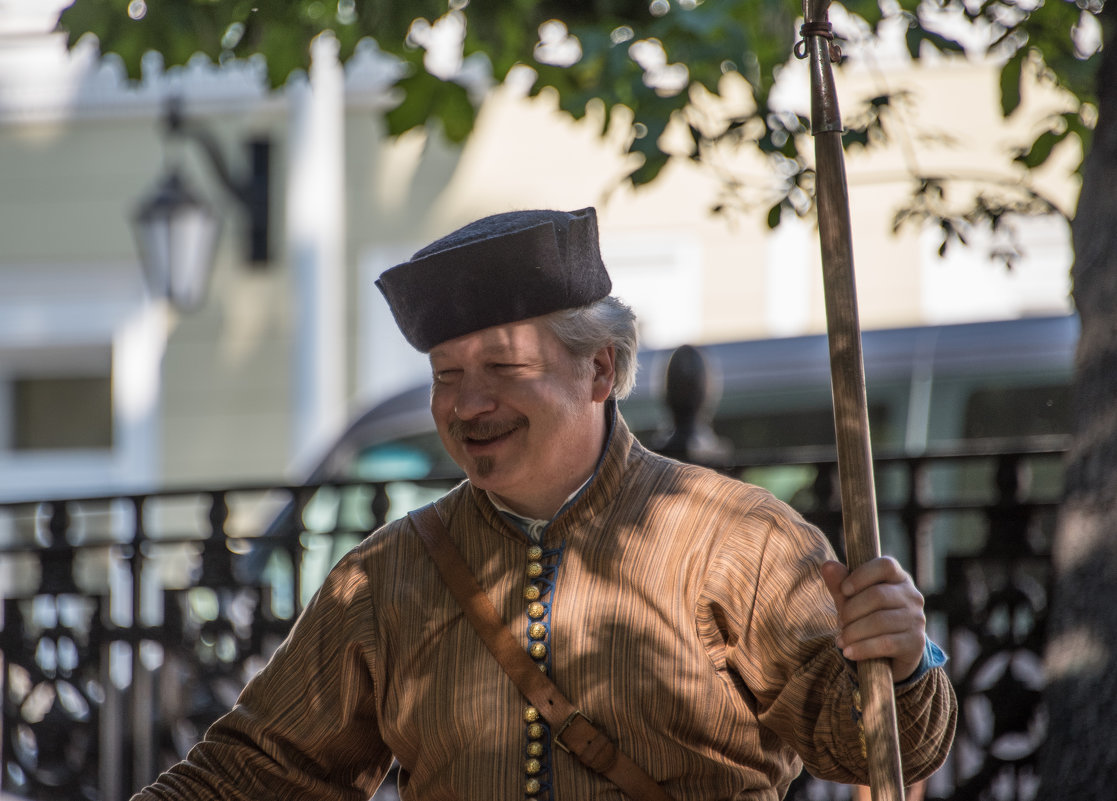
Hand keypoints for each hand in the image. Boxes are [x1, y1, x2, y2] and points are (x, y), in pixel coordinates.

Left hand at [820, 557, 925, 681]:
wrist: (889, 654)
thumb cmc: (867, 617)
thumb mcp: (852, 599)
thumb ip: (840, 583)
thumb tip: (827, 565)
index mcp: (898, 578)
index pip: (885, 566)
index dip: (861, 575)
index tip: (844, 590)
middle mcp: (912, 596)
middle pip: (878, 595)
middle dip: (852, 610)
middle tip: (840, 623)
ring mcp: (916, 620)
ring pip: (880, 621)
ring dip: (854, 632)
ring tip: (841, 640)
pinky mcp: (916, 643)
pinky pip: (886, 643)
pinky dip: (862, 648)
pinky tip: (849, 652)